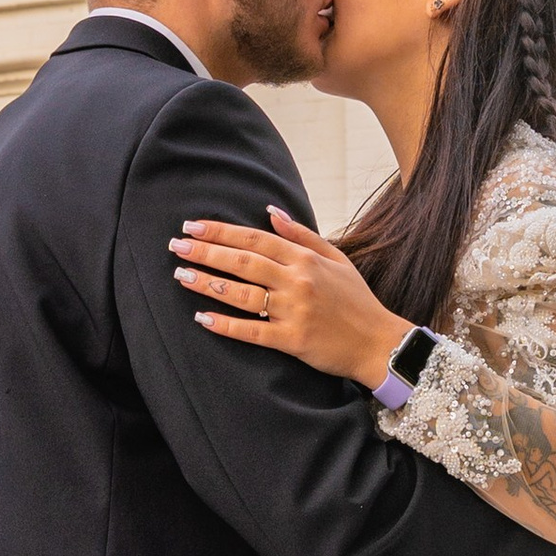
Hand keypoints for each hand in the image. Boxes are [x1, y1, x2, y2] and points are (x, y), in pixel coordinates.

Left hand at [172, 209, 411, 389]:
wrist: (378, 342)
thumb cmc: (356, 300)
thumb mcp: (337, 259)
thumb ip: (302, 235)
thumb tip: (270, 212)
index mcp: (306, 260)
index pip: (255, 239)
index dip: (221, 231)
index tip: (193, 226)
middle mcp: (297, 282)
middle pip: (242, 262)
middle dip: (206, 252)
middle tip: (176, 246)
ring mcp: (294, 311)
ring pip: (242, 294)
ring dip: (208, 284)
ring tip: (181, 276)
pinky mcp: (292, 340)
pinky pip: (252, 332)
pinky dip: (226, 325)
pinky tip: (202, 318)